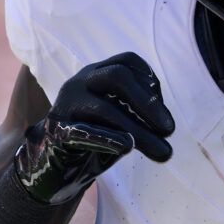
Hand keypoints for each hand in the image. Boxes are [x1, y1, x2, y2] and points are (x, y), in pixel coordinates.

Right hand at [16, 52, 174, 203]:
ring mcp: (66, 105)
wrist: (53, 162)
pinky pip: (85, 132)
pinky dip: (109, 138)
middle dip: (147, 102)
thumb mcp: (118, 119)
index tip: (162, 103)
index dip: (149, 78)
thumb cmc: (93, 136)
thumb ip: (138, 115)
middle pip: (116, 76)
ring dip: (140, 131)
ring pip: (105, 109)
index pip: (126, 61)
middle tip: (170, 129)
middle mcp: (80, 83)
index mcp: (96, 74)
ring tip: (163, 152)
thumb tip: (166, 127)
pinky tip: (128, 146)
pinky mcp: (58, 131)